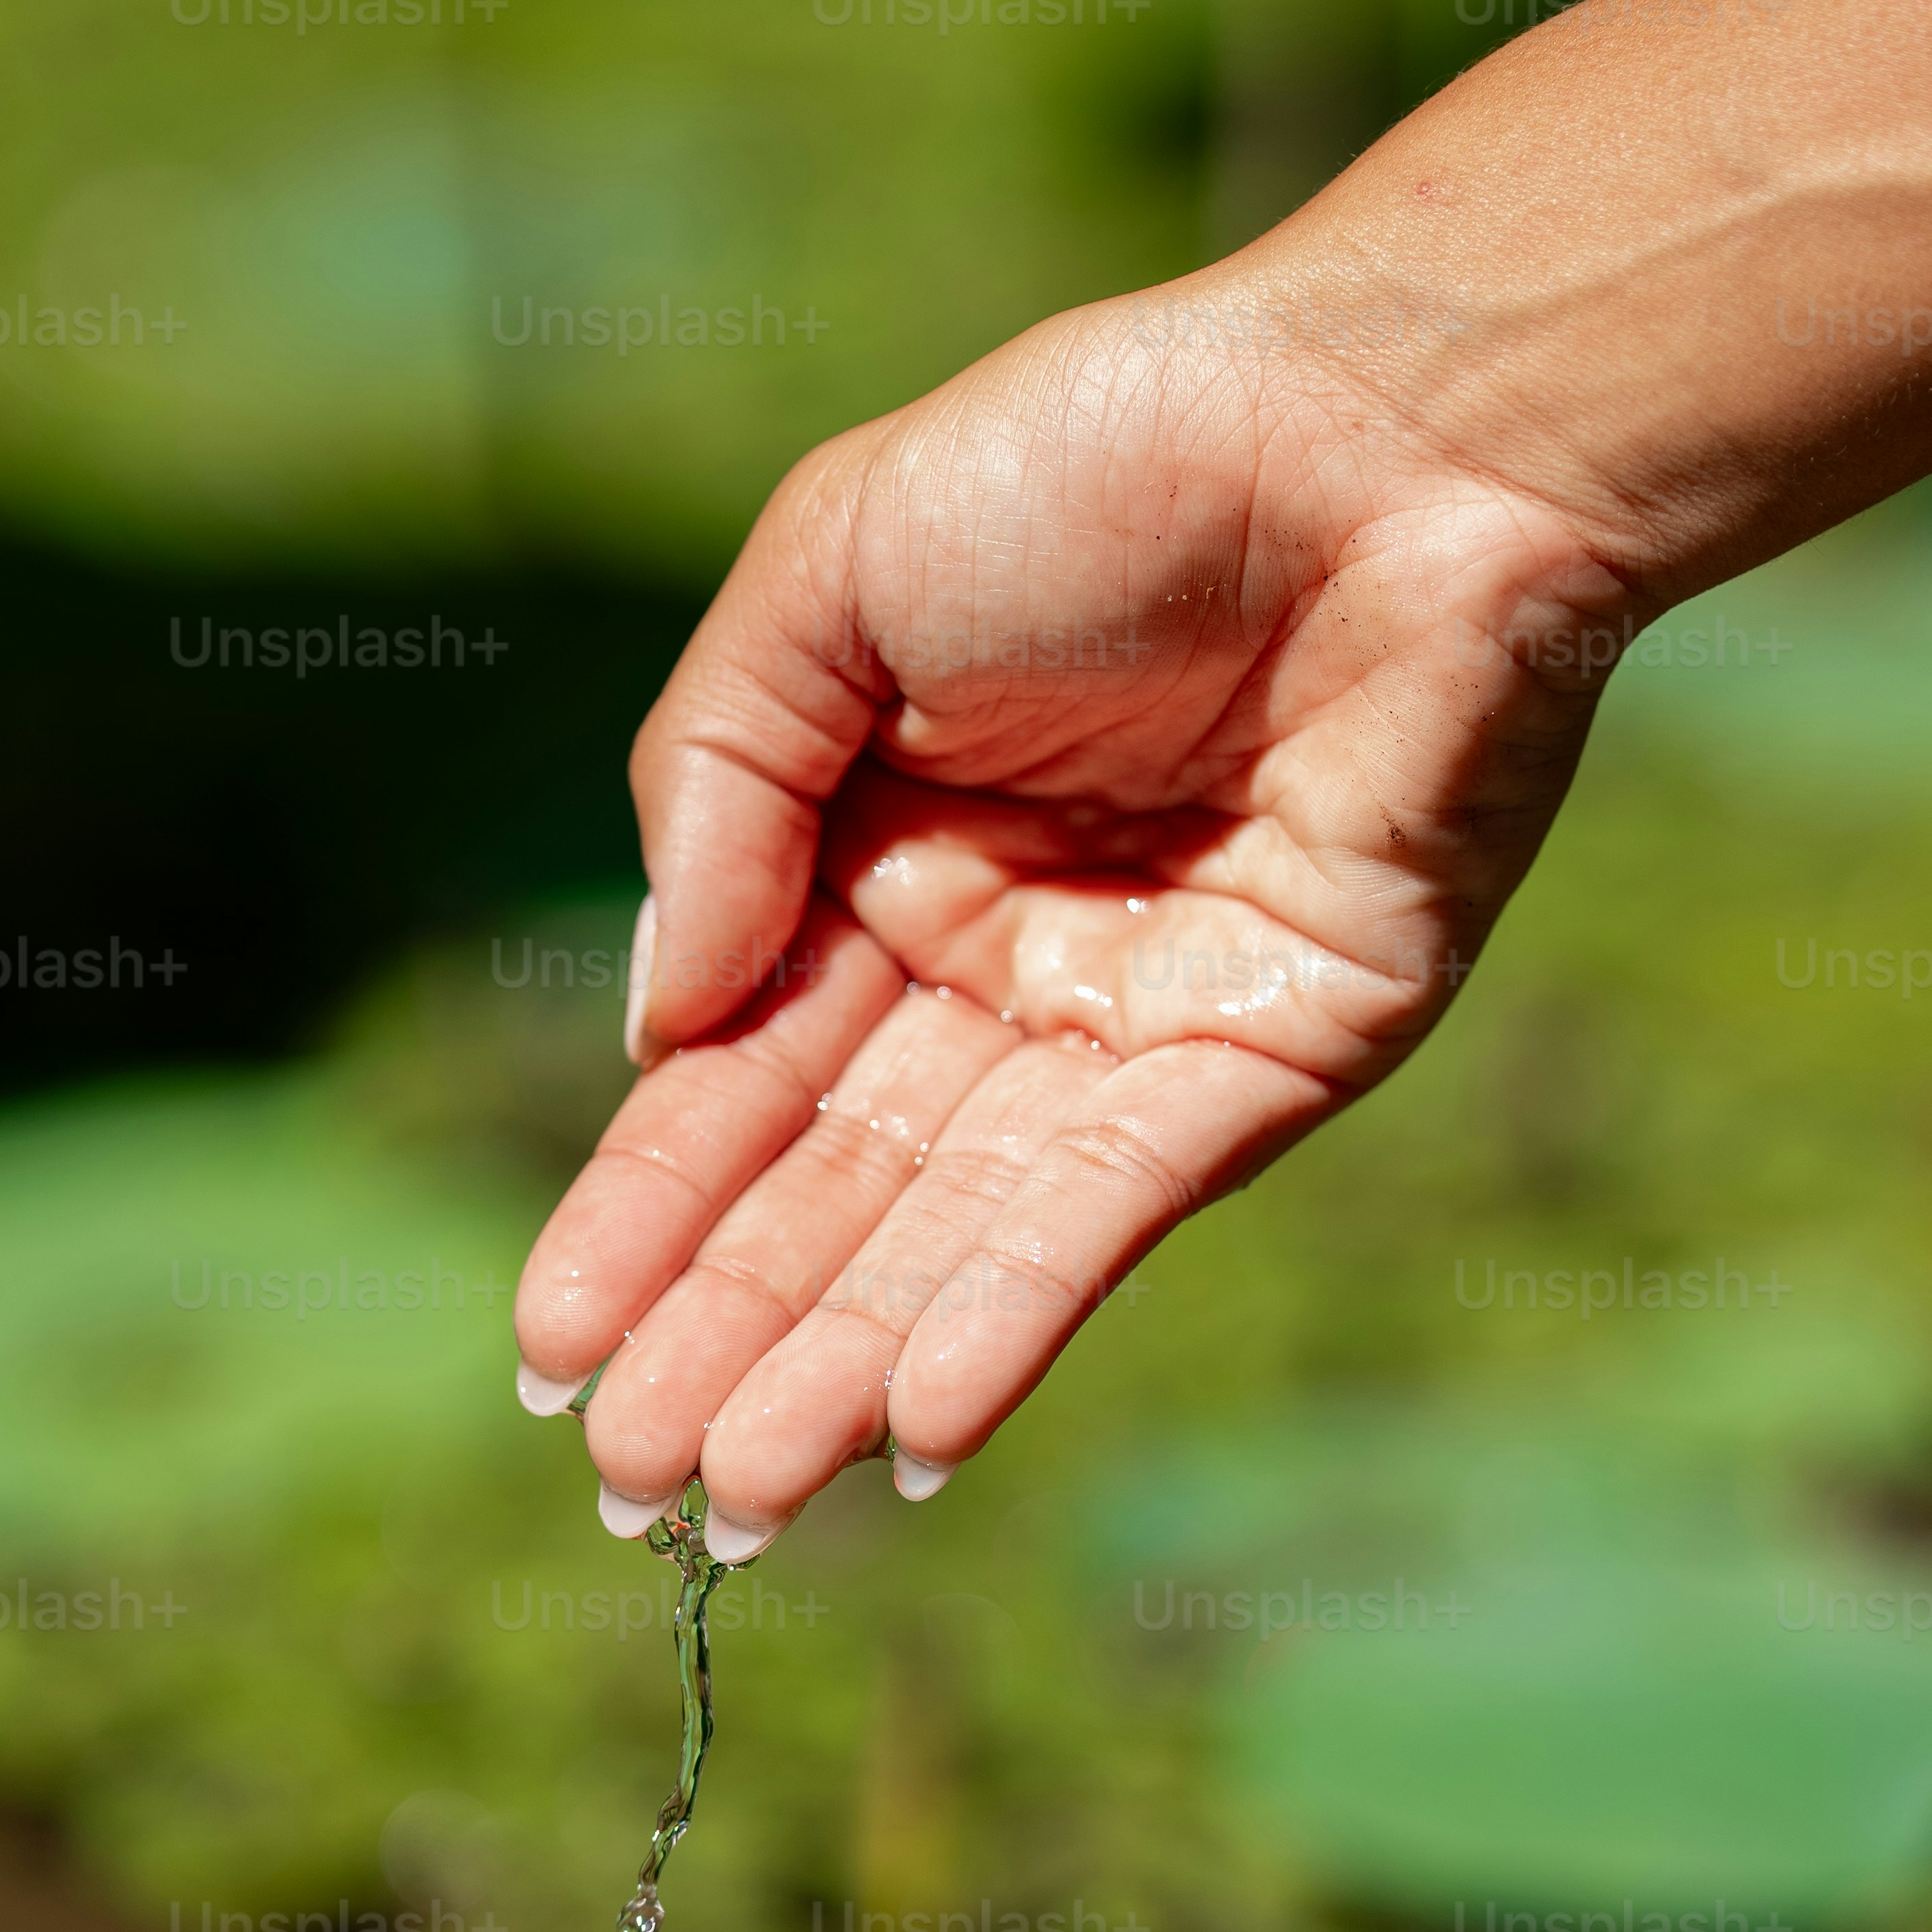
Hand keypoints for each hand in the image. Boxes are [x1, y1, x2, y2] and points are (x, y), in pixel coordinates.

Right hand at [511, 256, 1630, 1552]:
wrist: (1379, 427)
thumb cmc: (1100, 458)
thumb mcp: (832, 576)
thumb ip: (718, 784)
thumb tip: (659, 1023)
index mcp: (879, 862)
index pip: (733, 1082)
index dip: (641, 1219)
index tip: (552, 1355)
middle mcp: (1001, 968)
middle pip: (835, 1193)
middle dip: (726, 1340)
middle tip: (628, 1490)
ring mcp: (1135, 1025)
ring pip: (958, 1233)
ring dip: (844, 1368)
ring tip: (739, 1503)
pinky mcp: (1274, 1050)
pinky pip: (1118, 1205)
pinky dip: (1014, 1315)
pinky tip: (915, 1429)